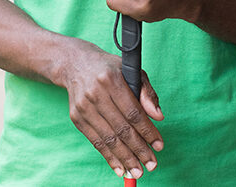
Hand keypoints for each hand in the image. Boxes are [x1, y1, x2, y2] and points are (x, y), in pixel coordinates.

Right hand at [62, 41, 163, 178]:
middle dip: (139, 150)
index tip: (159, 146)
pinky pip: (95, 142)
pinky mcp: (76, 118)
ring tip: (138, 171)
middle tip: (152, 165)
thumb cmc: (110, 69)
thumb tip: (158, 117)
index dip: (147, 131)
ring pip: (108, 138)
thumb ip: (147, 93)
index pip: (133, 112)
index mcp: (112, 80)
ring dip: (125, 158)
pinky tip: (120, 168)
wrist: (76, 64)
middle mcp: (96, 94)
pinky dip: (109, 157)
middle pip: (121, 128)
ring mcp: (84, 107)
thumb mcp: (132, 71)